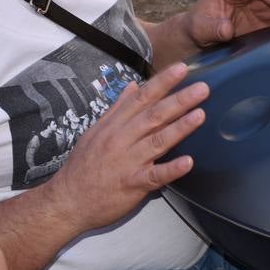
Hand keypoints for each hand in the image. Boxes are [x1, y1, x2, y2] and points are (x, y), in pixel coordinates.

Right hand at [46, 62, 208, 231]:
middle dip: (179, 100)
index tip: (182, 68)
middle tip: (203, 88)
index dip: (163, 82)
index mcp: (115, 125)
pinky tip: (188, 162)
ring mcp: (128, 162)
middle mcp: (122, 140)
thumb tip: (133, 87)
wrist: (67, 201)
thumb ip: (118, 109)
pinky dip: (171, 169)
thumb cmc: (83, 166)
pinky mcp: (133, 184)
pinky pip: (155, 176)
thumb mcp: (96, 131)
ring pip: (157, 141)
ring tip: (200, 115)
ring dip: (180, 128)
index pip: (142, 98)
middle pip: (154, 116)